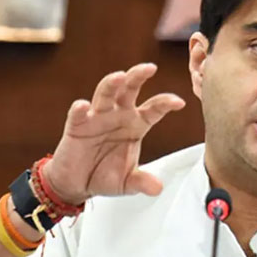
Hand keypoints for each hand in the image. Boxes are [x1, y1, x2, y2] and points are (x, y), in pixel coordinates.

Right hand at [42, 63, 185, 204]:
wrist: (78, 184)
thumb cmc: (106, 176)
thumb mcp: (128, 183)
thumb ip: (142, 182)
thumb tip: (157, 188)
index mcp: (136, 125)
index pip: (154, 109)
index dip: (165, 103)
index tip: (179, 102)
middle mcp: (118, 116)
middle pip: (129, 90)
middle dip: (138, 77)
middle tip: (150, 68)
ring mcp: (97, 117)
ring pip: (105, 94)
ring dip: (112, 84)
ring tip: (119, 76)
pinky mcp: (77, 125)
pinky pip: (78, 114)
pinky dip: (79, 109)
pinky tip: (82, 106)